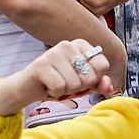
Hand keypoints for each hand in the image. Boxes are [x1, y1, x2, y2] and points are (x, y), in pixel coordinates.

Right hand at [0, 37, 115, 115]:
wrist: (28, 88)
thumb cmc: (57, 83)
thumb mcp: (82, 85)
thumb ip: (98, 84)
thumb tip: (109, 88)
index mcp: (80, 45)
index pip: (103, 65)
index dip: (93, 80)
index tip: (79, 79)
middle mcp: (67, 45)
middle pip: (90, 76)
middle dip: (78, 87)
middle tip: (64, 83)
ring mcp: (53, 53)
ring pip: (75, 83)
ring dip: (65, 91)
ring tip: (55, 84)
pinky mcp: (41, 64)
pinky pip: (60, 87)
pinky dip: (55, 93)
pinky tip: (47, 87)